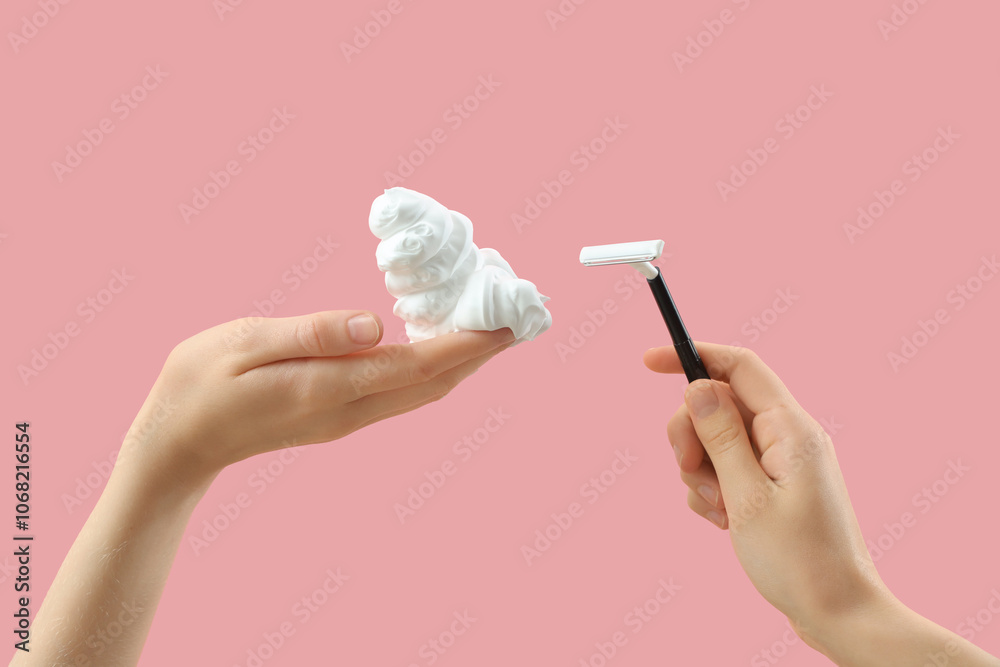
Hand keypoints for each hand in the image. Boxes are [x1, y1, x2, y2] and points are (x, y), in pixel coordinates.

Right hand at [121, 310, 513, 484]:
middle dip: (480, 353)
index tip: (508, 321)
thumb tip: (374, 324)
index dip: (468, 344)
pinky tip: (439, 344)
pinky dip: (432, 367)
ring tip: (490, 327)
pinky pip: (402, 392)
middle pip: (434, 383)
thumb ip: (312, 333)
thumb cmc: (201, 384)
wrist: (177, 443)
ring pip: (423, 392)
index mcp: (330, 387)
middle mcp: (350, 409)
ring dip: (461, 362)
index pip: (418, 365)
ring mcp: (347, 417)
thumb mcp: (246, 343)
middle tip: (516, 316)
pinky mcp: (340, 415)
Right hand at [643, 343, 890, 647]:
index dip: (693, 356)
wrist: (837, 614)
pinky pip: (726, 469)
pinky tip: (723, 522)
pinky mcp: (772, 486)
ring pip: (716, 440)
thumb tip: (699, 385)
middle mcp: (788, 436)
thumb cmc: (799, 561)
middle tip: (688, 470)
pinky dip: (713, 491)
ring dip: (701, 472)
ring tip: (719, 511)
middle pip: (719, 404)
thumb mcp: (746, 497)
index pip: (738, 366)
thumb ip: (721, 437)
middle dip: (691, 435)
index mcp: (790, 428)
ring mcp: (781, 462)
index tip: (649, 362)